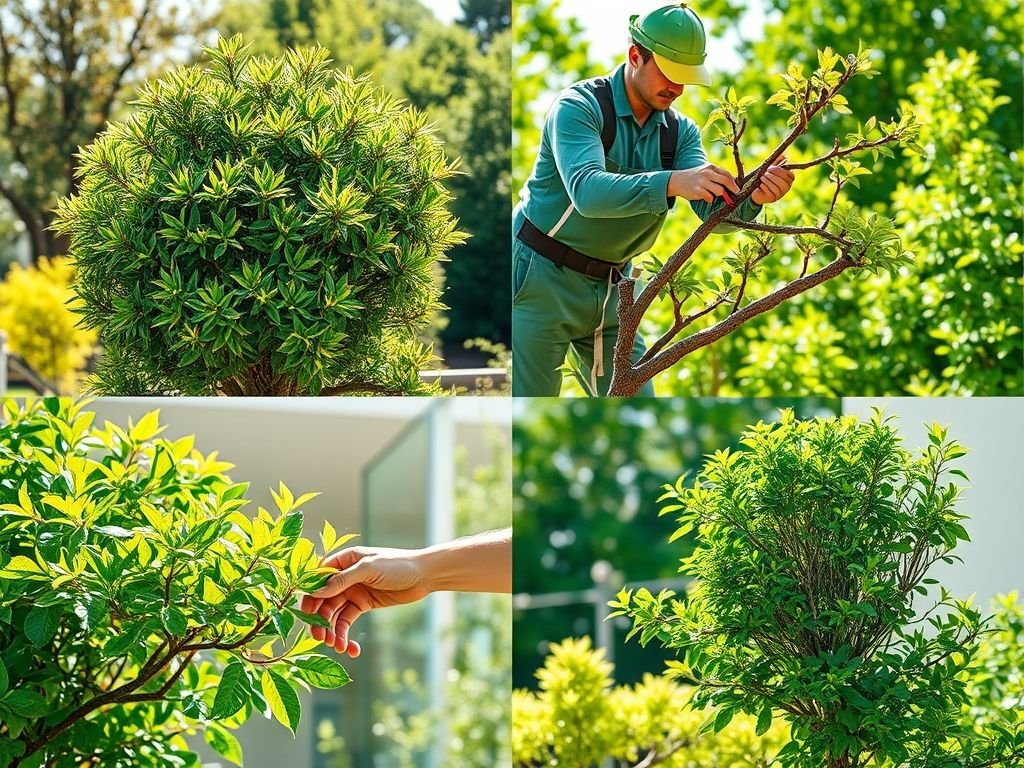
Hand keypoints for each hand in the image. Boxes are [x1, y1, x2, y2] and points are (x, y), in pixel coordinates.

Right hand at [299, 546, 431, 655]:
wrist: (424, 575)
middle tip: (320, 638)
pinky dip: (346, 635)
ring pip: (334, 614)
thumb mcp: (369, 569)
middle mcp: (345, 576)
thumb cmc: (397, 565)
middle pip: (323, 600)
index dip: (310, 596)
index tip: (306, 614)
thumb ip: (343, 580)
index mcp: (344, 561)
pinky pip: (347, 621)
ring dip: (333, 631)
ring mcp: (353, 591)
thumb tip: (317, 592)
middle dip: (319, 620)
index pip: (318, 578)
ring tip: (337, 647)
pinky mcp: (363, 604)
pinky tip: (351, 648)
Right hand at [668, 163, 739, 203]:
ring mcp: (702, 182)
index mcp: (711, 167)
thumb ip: (717, 175)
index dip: (733, 182)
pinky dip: (710, 199)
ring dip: (719, 195)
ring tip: (714, 195)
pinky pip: (710, 197)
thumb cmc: (694, 177)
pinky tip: (706, 197)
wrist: (678, 180)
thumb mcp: (705, 171)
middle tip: (735, 194)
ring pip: (719, 191)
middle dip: (732, 189)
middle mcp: (707, 173)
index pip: (726, 174)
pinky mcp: (697, 191)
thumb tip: (731, 183)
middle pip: (725, 181)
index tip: (736, 189)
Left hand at [751, 155, 794, 204]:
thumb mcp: (770, 170)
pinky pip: (770, 192)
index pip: (791, 176)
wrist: (756, 191)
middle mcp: (786, 188)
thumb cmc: (765, 179)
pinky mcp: (772, 199)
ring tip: (762, 177)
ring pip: (776, 187)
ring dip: (768, 181)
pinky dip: (765, 187)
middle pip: (783, 182)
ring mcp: (780, 194)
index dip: (782, 171)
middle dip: (773, 175)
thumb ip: (777, 162)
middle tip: (766, 171)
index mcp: (788, 181)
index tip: (772, 167)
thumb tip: (784, 155)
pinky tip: (761, 185)